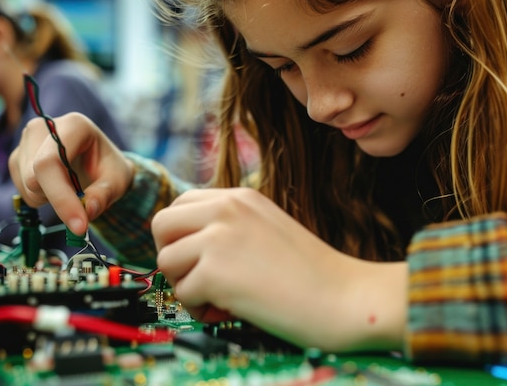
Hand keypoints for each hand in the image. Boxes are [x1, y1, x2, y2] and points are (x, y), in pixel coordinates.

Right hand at [9, 113, 133, 234]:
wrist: (99, 162)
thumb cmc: (109, 168)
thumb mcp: (118, 181)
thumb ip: (104, 195)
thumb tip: (87, 213)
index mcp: (74, 125)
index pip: (52, 162)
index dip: (61, 197)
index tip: (79, 225)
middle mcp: (44, 128)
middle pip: (34, 175)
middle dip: (58, 200)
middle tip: (82, 211)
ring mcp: (26, 141)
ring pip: (27, 185)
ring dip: (50, 199)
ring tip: (73, 189)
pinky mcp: (18, 157)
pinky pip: (22, 190)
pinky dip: (41, 198)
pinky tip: (59, 187)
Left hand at [152, 187, 407, 351]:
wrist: (345, 297)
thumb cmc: (311, 273)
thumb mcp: (267, 229)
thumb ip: (231, 226)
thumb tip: (188, 245)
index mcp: (240, 196)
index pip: (180, 204)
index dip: (181, 236)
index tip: (198, 259)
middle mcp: (226, 208)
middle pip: (161, 225)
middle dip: (172, 255)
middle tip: (198, 278)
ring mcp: (218, 237)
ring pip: (166, 260)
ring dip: (186, 285)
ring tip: (219, 298)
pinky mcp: (215, 271)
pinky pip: (183, 294)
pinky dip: (201, 310)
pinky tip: (231, 311)